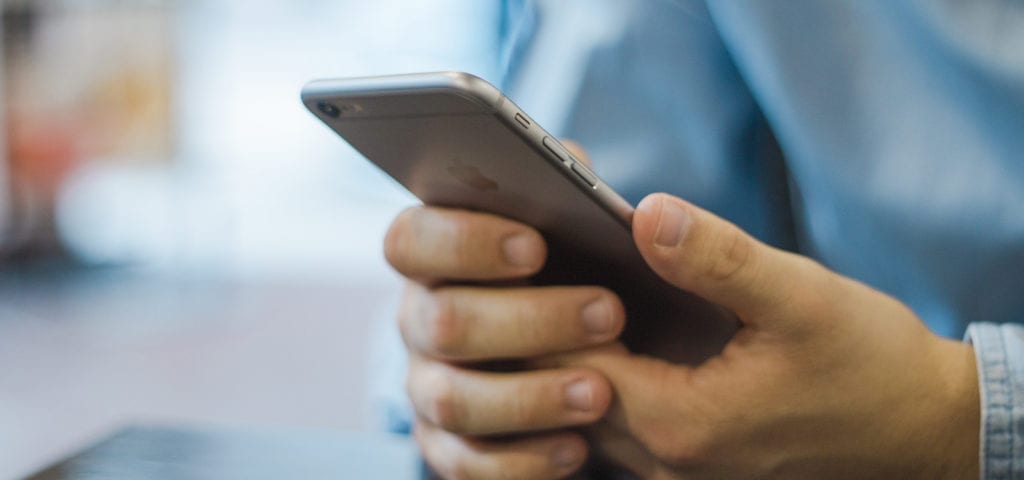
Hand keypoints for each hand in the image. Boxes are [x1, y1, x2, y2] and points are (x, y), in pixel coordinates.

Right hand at [385, 203, 624, 478]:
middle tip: (607, 313)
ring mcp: (428, 385)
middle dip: (527, 321)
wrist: (595, 350)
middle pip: (440, 322)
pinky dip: (522, 460)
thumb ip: (578, 191)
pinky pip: (467, 463)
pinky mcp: (448, 445)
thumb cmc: (575, 268)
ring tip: (600, 392)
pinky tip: (577, 447)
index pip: (410, 240)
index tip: (536, 248)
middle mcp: (419, 318)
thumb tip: (608, 190)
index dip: (464, 243)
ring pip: (452, 399)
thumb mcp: (577, 223)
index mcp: (433, 254)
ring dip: (528, 397)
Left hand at [547, 193, 980, 478]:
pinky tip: (609, 325)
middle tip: (533, 254)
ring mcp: (674, 468)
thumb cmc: (871, 366)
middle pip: (565, 389)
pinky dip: (601, 371)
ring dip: (568, 350)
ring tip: (562, 282)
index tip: (531, 244)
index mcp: (680, 423)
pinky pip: (617, 418)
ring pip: (586, 407)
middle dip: (543, 323)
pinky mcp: (689, 459)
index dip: (543, 301)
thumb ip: (717, 258)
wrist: (922, 428)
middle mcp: (663, 460)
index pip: (568, 362)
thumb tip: (645, 213)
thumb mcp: (799, 298)